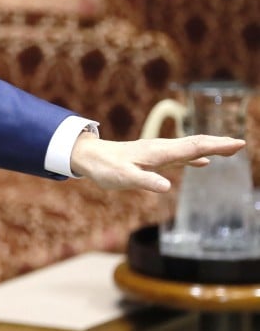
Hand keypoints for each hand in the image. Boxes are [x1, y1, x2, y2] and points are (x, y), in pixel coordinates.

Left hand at [70, 133, 245, 191]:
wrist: (89, 157)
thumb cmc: (105, 167)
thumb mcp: (124, 177)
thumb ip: (145, 181)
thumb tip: (166, 187)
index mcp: (158, 152)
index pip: (193, 147)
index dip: (215, 146)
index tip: (237, 143)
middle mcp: (161, 149)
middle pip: (195, 144)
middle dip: (218, 144)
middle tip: (241, 144)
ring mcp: (158, 153)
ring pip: (189, 148)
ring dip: (210, 148)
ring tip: (230, 149)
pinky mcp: (153, 159)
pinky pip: (180, 156)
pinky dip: (195, 156)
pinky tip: (202, 162)